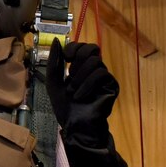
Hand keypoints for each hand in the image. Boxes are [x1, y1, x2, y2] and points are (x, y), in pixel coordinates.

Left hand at [45, 41, 127, 166]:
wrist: (75, 126)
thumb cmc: (65, 106)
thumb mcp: (53, 82)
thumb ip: (54, 62)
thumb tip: (57, 40)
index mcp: (81, 67)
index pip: (83, 46)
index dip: (74, 47)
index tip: (66, 57)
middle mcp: (94, 69)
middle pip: (92, 48)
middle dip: (78, 59)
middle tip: (70, 74)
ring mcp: (104, 77)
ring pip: (95, 61)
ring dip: (79, 76)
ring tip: (73, 91)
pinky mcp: (111, 86)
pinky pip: (101, 74)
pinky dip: (87, 84)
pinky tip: (80, 96)